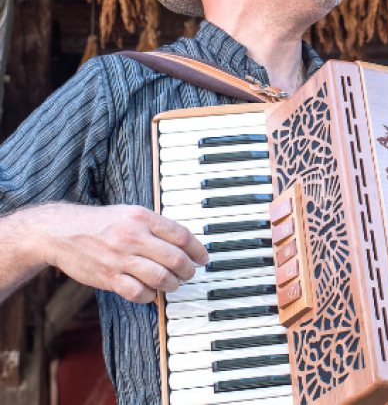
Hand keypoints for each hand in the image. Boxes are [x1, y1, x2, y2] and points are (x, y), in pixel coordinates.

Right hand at [37, 203, 208, 302]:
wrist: (61, 232)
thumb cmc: (101, 223)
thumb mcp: (131, 213)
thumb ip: (156, 226)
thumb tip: (185, 243)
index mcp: (142, 217)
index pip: (182, 235)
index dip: (198, 250)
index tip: (204, 258)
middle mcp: (133, 237)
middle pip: (175, 259)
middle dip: (188, 270)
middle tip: (189, 273)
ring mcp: (120, 259)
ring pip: (161, 278)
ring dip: (173, 284)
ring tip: (173, 283)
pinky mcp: (108, 277)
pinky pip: (139, 293)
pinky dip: (150, 295)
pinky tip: (151, 292)